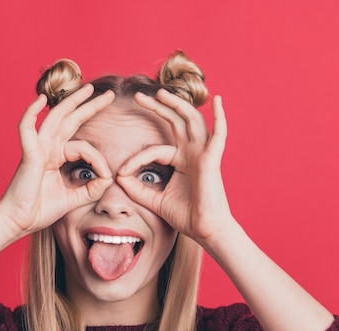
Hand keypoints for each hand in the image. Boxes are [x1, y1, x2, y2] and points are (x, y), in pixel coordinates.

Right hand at [0, 85, 114, 237]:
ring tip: (88, 89)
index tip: (106, 175)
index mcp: (57, 157)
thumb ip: (92, 189)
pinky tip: (40, 100)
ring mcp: (38, 149)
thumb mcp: (74, 199)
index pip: (83, 146)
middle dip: (90, 106)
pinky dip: (31, 112)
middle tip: (109, 95)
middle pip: (71, 120)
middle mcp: (48, 148)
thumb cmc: (40, 210)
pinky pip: (27, 128)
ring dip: (72, 101)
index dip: (99, 159)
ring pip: (56, 118)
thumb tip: (109, 177)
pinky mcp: (29, 154)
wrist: (19, 221)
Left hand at [117, 89, 230, 244]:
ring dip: (177, 104)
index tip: (121, 172)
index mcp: (181, 161)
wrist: (205, 230)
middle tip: (138, 96)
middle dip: (158, 107)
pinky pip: (218, 135)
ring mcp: (203, 154)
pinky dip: (219, 117)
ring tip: (161, 92)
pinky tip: (218, 100)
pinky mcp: (212, 160)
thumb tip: (118, 176)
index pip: (155, 149)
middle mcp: (193, 153)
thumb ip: (136, 188)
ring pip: (191, 121)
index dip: (136, 159)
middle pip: (175, 122)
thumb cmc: (186, 216)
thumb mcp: (154, 200)